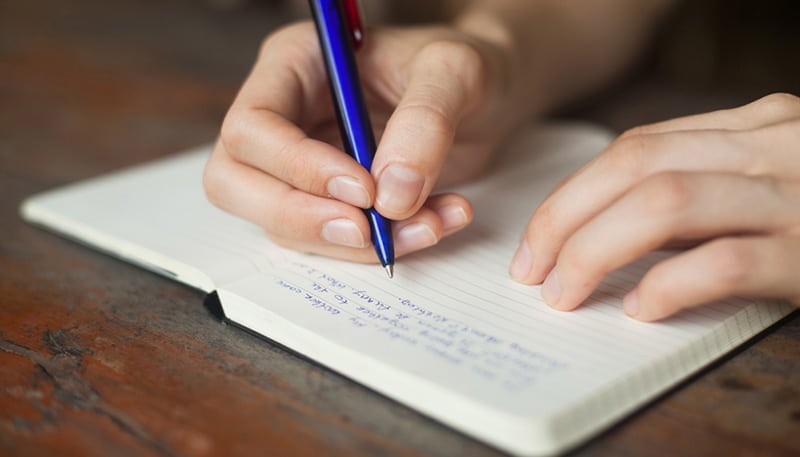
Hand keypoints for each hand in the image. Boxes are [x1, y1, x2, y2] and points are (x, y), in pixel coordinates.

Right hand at [204, 21, 522, 262]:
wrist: (488, 97)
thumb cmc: (464, 67)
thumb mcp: (456, 71)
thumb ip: (425, 121)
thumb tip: (391, 197)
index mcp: (294, 65)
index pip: (252, 126)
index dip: (297, 166)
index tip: (365, 189)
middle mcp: (284, 117)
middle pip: (236, 183)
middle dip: (300, 218)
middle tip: (369, 231)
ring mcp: (299, 165)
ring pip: (282, 224)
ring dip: (353, 242)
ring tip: (431, 224)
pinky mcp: (328, 201)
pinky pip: (330, 239)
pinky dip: (381, 246)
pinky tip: (434, 225)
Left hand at [510, 93, 799, 320]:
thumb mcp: (763, 184)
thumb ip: (694, 195)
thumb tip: (603, 233)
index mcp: (753, 126)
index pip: (634, 149)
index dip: (571, 196)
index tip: (535, 240)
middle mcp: (771, 146)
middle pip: (635, 167)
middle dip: (565, 220)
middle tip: (530, 270)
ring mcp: (794, 196)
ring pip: (665, 203)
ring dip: (595, 252)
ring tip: (565, 292)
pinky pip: (724, 263)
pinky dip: (668, 285)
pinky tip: (640, 307)